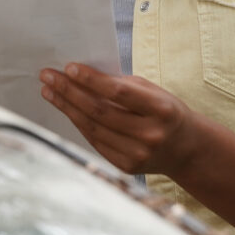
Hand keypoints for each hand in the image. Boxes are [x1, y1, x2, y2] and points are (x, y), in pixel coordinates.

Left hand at [39, 64, 200, 176]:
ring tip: (49, 91)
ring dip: (66, 108)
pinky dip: (78, 124)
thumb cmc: (165, 111)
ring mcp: (137, 154)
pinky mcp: (126, 166)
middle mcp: (150, 134)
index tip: (69, 67)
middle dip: (69, 92)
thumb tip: (81, 75)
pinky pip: (95, 142)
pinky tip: (66, 109)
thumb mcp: (153, 92)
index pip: (119, 93)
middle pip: (100, 111)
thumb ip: (122, 85)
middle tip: (48, 77)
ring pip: (93, 128)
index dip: (91, 80)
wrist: (186, 149)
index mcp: (161, 110)